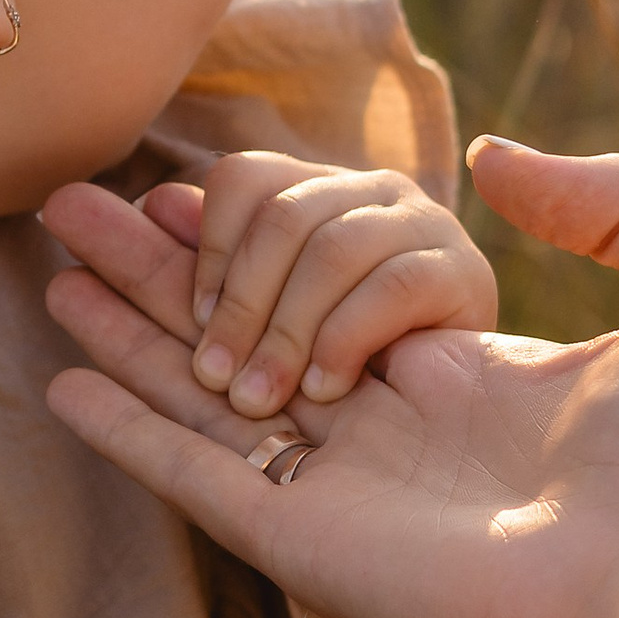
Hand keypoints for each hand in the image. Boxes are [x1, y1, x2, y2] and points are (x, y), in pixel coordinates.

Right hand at [41, 138, 618, 617]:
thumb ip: (611, 205)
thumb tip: (496, 154)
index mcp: (464, 381)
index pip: (322, 296)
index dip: (248, 240)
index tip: (181, 187)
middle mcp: (388, 436)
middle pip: (237, 332)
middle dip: (154, 270)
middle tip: (70, 207)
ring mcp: (344, 493)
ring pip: (202, 398)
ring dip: (124, 336)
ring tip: (49, 272)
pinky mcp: (312, 545)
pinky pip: (199, 476)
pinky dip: (130, 430)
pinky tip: (65, 386)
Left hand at [149, 149, 496, 418]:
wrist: (452, 438)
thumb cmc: (341, 378)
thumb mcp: (268, 329)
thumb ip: (218, 272)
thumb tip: (154, 204)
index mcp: (314, 194)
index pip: (245, 179)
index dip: (208, 247)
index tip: (194, 321)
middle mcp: (369, 194)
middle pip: (283, 215)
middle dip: (238, 299)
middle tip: (212, 376)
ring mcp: (421, 226)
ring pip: (331, 248)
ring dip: (285, 330)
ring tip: (257, 399)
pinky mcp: (464, 272)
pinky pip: (394, 284)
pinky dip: (346, 338)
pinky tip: (324, 390)